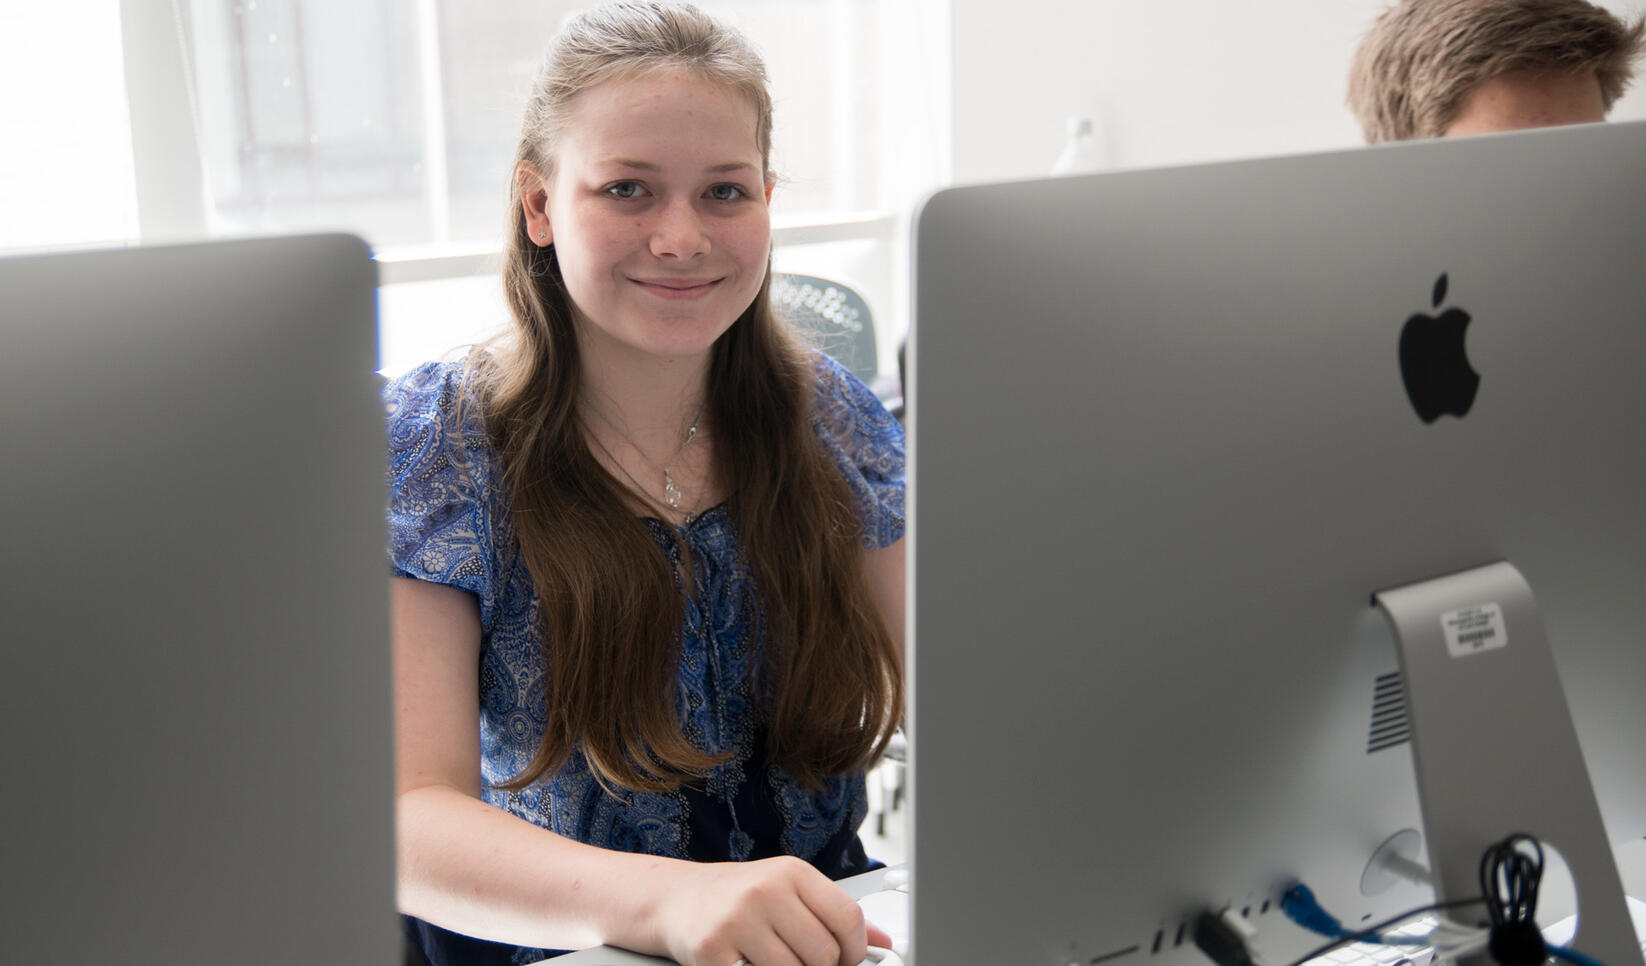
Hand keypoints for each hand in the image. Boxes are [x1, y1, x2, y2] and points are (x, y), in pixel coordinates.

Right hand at [652, 855, 891, 965]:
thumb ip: (833, 913)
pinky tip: (747, 962)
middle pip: (824, 954)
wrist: (676, 898)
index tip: (849, 961)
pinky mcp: (713, 951)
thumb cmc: (738, 896)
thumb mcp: (788, 891)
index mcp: (792, 872)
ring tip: (770, 958)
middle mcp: (766, 891)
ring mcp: (738, 921)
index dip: (856, 951)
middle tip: (803, 961)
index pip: (848, 918)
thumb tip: (882, 941)